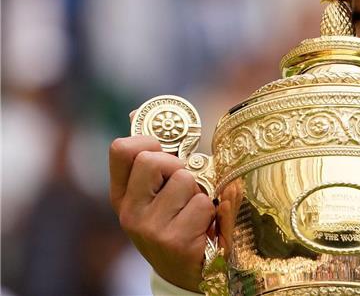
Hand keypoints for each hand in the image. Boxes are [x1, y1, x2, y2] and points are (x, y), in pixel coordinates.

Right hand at [109, 135, 214, 290]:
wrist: (189, 272)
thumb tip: (136, 112)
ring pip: (185, 180)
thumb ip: (153, 156)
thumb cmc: (178, 221)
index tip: (165, 150)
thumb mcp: (158, 191)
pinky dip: (212, 211)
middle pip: (153, 159)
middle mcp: (129, 211)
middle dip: (179, 166)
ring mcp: (148, 228)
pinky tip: (205, 227)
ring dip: (200, 192)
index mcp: (122, 194)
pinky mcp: (173, 241)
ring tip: (196, 211)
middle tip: (186, 187)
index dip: (148, 140)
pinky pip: (203, 204)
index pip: (121, 149)